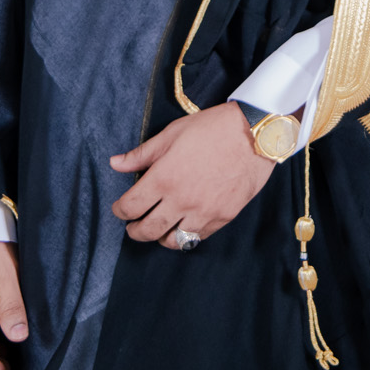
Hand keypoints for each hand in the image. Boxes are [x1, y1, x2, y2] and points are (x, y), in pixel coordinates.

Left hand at [108, 102, 276, 246]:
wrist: (255, 134)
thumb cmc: (213, 128)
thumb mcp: (172, 134)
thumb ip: (142, 153)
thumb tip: (115, 163)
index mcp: (163, 178)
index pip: (130, 207)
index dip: (120, 210)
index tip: (120, 207)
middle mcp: (181, 200)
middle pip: (147, 231)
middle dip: (135, 230)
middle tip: (133, 225)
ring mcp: (203, 211)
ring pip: (172, 241)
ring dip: (160, 236)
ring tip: (160, 227)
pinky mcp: (223, 217)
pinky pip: (198, 237)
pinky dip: (187, 234)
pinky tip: (184, 224)